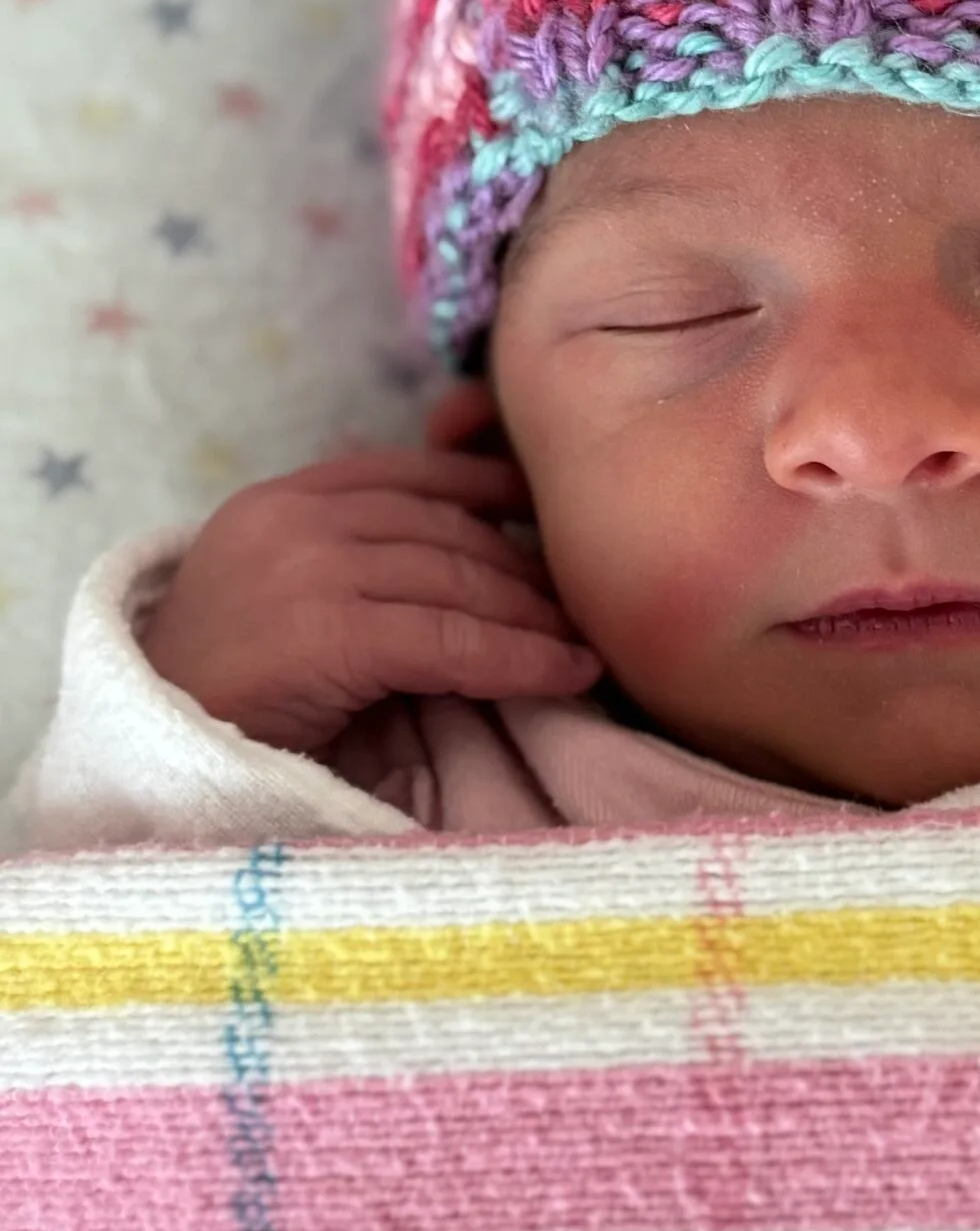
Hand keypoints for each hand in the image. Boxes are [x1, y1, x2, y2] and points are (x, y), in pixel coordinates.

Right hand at [140, 442, 603, 755]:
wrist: (145, 758)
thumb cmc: (226, 692)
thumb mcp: (283, 591)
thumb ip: (354, 553)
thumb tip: (472, 542)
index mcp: (282, 499)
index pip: (410, 472)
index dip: (490, 488)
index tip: (547, 514)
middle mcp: (294, 518)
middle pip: (445, 530)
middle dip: (522, 568)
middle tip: (580, 603)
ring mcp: (305, 569)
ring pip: (457, 581)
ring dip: (533, 616)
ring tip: (583, 644)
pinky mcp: (323, 634)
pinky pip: (449, 640)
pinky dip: (519, 658)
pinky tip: (567, 675)